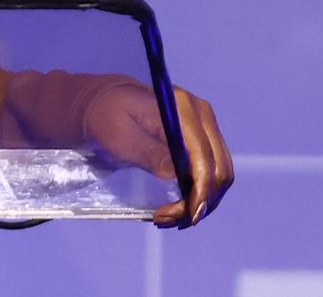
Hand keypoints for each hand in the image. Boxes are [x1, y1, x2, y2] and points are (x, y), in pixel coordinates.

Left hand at [83, 82, 232, 227]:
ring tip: (166, 217)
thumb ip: (147, 152)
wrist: (103, 104)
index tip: (188, 215)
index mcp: (183, 108)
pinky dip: (198, 196)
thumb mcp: (119, 136)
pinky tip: (175, 209)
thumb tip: (175, 174)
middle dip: (200, 201)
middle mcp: (202, 116)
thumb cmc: (105, 116)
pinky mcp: (201, 143)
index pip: (205, 156)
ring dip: (199, 203)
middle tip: (166, 219)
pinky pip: (210, 175)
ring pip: (219, 177)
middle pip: (219, 169)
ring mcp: (205, 129)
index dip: (202, 189)